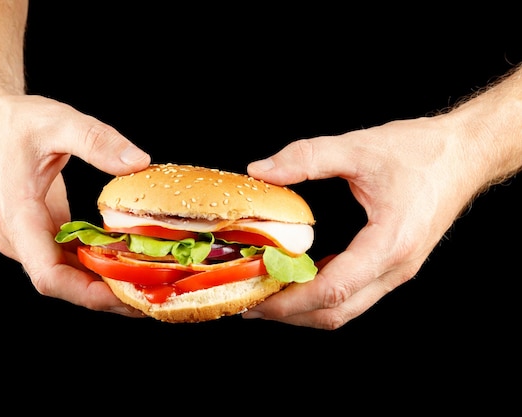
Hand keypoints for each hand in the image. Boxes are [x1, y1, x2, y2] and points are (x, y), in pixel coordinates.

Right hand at [0, 94, 150, 314]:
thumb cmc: (11, 121)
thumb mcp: (57, 121)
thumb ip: (97, 141)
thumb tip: (138, 163)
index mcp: (17, 218)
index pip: (48, 275)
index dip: (87, 293)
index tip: (124, 295)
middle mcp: (18, 237)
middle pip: (62, 282)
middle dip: (105, 294)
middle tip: (152, 294)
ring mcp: (26, 237)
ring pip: (65, 273)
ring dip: (102, 281)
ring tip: (147, 283)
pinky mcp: (37, 231)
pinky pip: (66, 257)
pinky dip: (94, 263)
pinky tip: (125, 261)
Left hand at [243, 115, 486, 328]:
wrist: (465, 154)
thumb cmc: (423, 152)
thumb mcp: (359, 147)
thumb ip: (307, 157)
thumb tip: (262, 170)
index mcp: (390, 244)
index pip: (333, 290)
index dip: (290, 302)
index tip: (257, 301)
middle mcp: (396, 267)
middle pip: (337, 312)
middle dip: (290, 315)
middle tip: (251, 304)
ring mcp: (398, 269)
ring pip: (346, 307)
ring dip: (305, 308)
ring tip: (269, 293)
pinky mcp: (394, 263)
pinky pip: (355, 292)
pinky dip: (323, 293)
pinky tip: (300, 276)